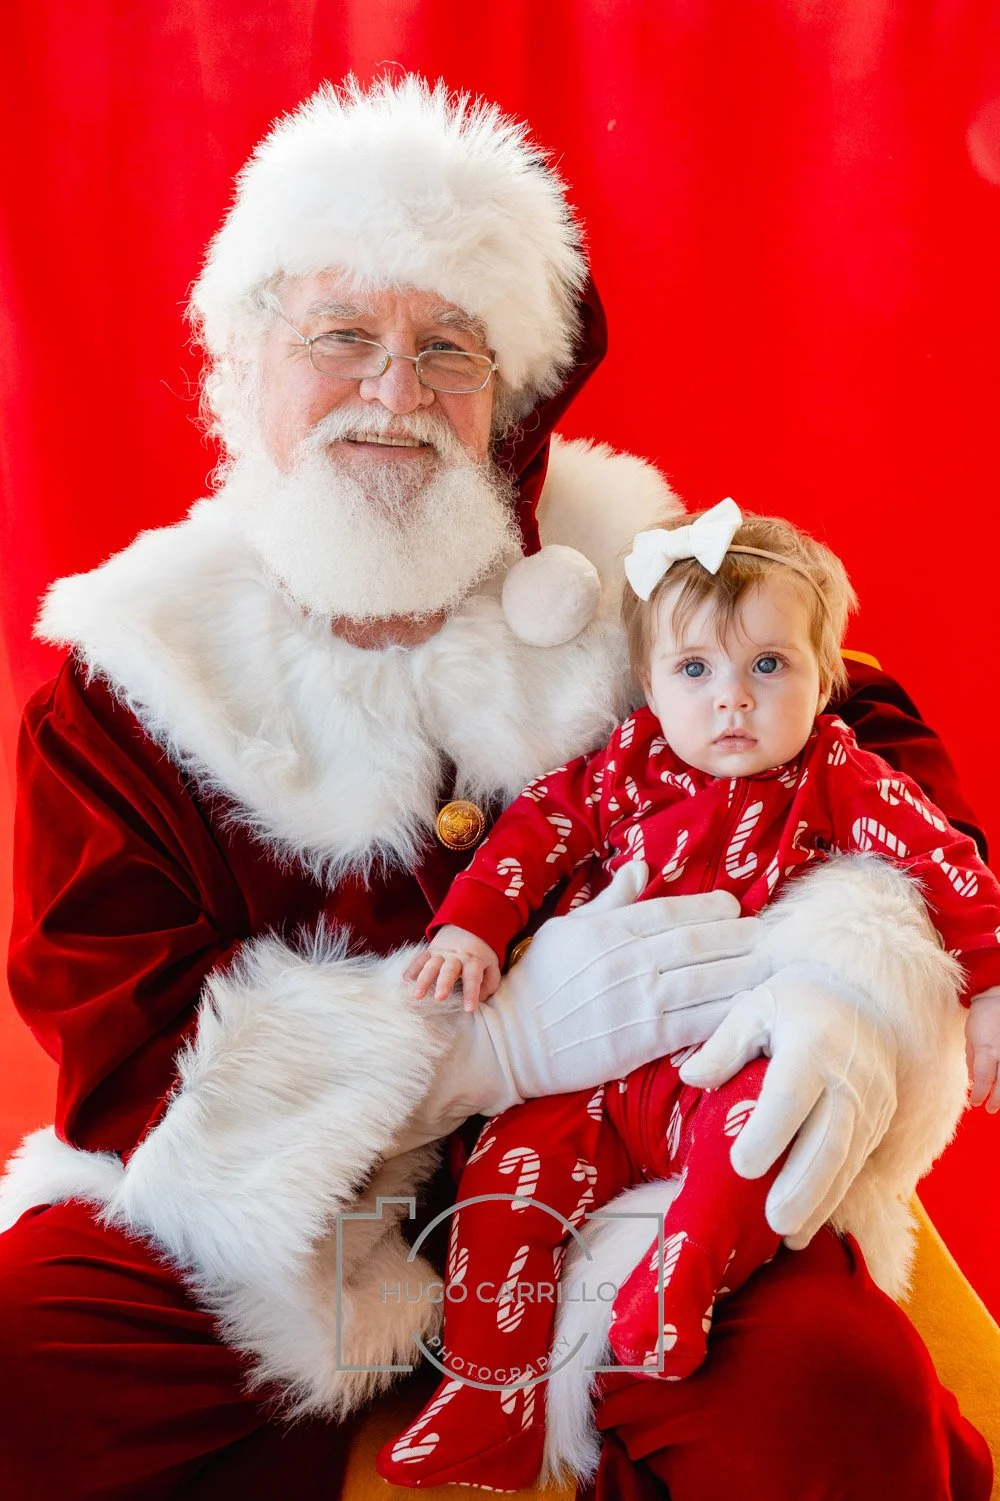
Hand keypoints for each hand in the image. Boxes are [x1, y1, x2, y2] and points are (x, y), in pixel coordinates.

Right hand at [404, 927, 500, 1010]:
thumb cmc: (480, 953)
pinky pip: (419, 959)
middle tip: (439, 998)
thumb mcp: (492, 965)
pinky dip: (411, 969)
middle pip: (449, 969)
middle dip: (444, 983)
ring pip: (431, 965)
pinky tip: (404, 981)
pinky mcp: (430, 951)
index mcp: (473, 960)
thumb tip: (480, 999)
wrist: (467, 926)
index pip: (473, 977)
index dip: (471, 993)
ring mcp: (441, 953)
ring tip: (417, 996)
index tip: (469, 1009)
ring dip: (423, 980)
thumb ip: (489, 982)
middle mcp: (456, 956)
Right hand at [476, 861, 767, 1105]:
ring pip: (707, 980)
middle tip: (771, 934)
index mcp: (609, 928)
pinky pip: (698, 1021)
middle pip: (699, 943)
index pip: (673, 911)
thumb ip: (609, 901)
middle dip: (741, 937)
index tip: (735, 906)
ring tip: (773, 965)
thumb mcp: (565, 928)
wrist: (509, 1041)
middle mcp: (629, 959)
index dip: (711, 907)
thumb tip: (640, 868)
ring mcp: (639, 999)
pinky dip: (728, 1012)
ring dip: (746, 971)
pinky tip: (752, 1006)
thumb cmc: (535, 983)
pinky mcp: (643, 1039)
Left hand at [678, 964, 896, 1247]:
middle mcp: (849, 1077)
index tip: (740, 1165)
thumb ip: (724, 1044)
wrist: (863, 999)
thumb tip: (692, 1077)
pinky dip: (833, 1198)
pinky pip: (857, 1165)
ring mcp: (871, 1102)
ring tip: (788, 1235)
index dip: (768, 1134)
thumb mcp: (756, 1007)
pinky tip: (807, 1224)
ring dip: (819, 1202)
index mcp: (813, 1043)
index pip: (792, 1096)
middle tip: (772, 1222)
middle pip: (828, 1140)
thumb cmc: (797, 1004)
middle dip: (802, 1186)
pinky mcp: (881, 1121)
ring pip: (847, 1161)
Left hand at [966, 988, 999, 1111]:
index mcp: (987, 1050)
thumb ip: (972, 1059)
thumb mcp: (970, 1036)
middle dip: (996, 1101)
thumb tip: (973, 1080)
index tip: (975, 1102)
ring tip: (999, 1103)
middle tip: (990, 1109)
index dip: (980, 1095)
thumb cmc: (983, 1017)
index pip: (984, 1080)